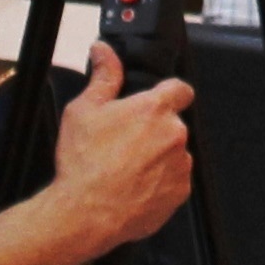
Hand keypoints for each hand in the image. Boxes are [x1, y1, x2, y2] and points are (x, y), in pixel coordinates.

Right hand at [48, 42, 194, 248]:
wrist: (86, 213)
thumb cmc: (84, 165)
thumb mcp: (84, 110)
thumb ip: (103, 76)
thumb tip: (104, 52)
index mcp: (153, 109)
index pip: (180, 89)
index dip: (168, 92)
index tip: (157, 101)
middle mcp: (173, 134)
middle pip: (171, 124)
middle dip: (152, 130)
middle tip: (123, 142)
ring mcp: (180, 165)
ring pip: (172, 153)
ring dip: (156, 156)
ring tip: (125, 167)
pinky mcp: (180, 192)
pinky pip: (173, 180)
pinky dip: (158, 181)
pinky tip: (132, 185)